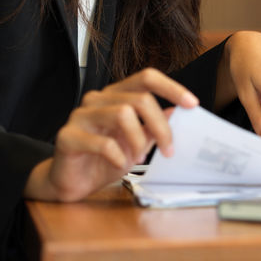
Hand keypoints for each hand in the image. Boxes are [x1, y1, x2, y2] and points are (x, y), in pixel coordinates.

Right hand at [25, 68, 196, 201]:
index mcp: (116, 95)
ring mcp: (80, 115)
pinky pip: (102, 142)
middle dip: (161, 126)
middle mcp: (98, 99)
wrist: (70, 182)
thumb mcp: (136, 143)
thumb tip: (177, 111)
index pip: (146, 77)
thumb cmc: (102, 160)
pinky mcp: (66, 136)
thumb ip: (153, 127)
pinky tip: (118, 164)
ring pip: (122, 113)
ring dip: (138, 141)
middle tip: (169, 149)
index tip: (193, 104)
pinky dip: (117, 156)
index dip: (171, 87)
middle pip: (140, 99)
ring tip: (137, 158)